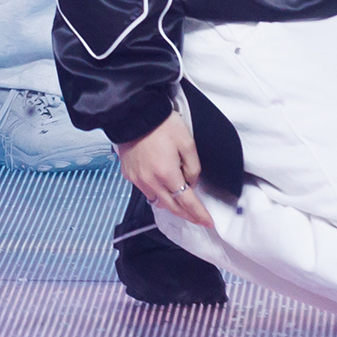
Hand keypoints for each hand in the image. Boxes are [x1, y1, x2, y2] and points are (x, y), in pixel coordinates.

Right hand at [118, 108, 211, 228]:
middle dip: (187, 215)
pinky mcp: (128, 174)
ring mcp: (137, 179)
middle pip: (172, 207)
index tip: (208, 223)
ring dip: (170, 203)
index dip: (199, 214)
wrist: (134, 113)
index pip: (187, 202)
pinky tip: (160, 183)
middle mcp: (150, 181)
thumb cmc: (162, 124)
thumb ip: (193, 167)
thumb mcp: (187, 142)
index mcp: (167, 174)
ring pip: (157, 201)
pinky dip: (155, 191)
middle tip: (197, 217)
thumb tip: (191, 182)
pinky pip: (145, 190)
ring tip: (179, 199)